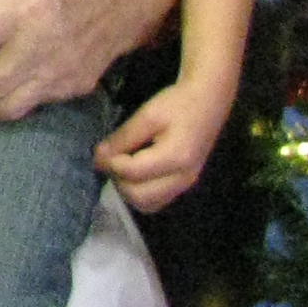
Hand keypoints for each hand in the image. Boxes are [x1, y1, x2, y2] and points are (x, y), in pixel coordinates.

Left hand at [97, 75, 232, 209]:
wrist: (208, 102)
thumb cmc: (178, 103)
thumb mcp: (147, 115)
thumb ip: (123, 138)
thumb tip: (99, 158)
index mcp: (176, 157)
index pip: (131, 172)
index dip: (110, 163)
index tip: (99, 151)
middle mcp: (183, 178)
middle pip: (138, 196)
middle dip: (118, 180)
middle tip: (112, 161)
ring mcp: (186, 184)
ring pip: (147, 204)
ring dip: (128, 190)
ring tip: (123, 167)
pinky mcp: (184, 185)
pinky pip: (156, 201)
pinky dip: (140, 193)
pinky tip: (135, 174)